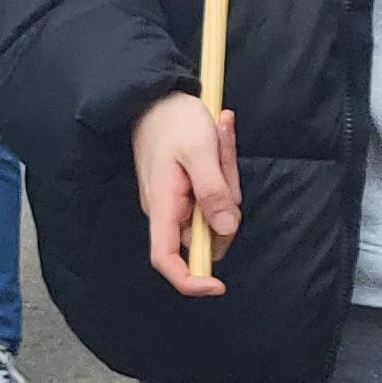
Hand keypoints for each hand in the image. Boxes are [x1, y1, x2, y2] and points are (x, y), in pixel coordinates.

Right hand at [133, 91, 242, 296]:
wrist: (155, 96)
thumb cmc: (174, 120)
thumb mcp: (200, 152)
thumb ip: (214, 192)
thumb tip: (225, 230)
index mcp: (163, 206)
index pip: (166, 260)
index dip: (190, 280)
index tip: (218, 286)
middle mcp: (166, 210)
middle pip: (205, 233)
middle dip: (226, 202)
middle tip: (223, 158)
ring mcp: (176, 201)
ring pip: (214, 213)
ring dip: (226, 182)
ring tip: (218, 144)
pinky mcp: (185, 190)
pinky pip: (212, 196)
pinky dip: (221, 175)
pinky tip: (216, 146)